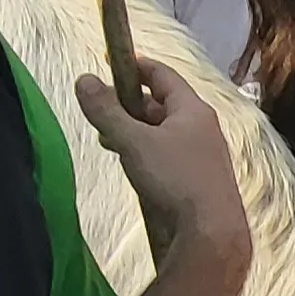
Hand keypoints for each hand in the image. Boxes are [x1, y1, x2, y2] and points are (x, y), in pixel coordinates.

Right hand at [75, 58, 250, 265]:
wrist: (211, 234)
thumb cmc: (176, 179)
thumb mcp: (134, 141)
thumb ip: (107, 111)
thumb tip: (84, 80)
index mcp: (192, 109)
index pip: (161, 75)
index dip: (134, 66)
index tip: (110, 61)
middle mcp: (202, 128)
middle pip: (160, 105)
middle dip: (128, 105)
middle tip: (99, 110)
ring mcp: (202, 155)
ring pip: (162, 133)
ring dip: (134, 132)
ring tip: (108, 140)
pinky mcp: (197, 180)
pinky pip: (166, 156)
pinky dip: (145, 153)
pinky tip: (131, 167)